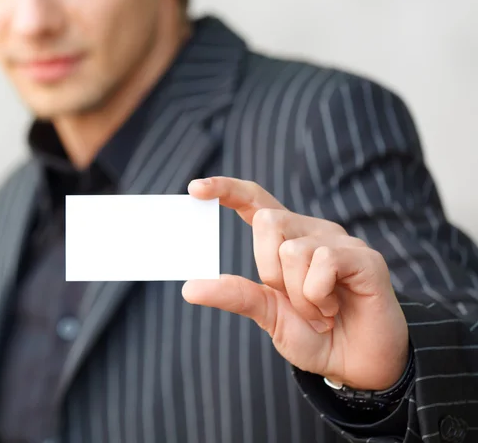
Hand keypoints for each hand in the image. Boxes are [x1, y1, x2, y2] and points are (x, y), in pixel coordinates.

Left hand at [183, 177, 408, 390]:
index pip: (255, 200)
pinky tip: (334, 308)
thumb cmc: (315, 334)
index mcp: (286, 239)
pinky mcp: (364, 257)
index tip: (195, 188)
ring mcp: (339, 241)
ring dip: (299, 295)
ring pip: (293, 249)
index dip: (226, 188)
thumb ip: (235, 295)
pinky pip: (324, 261)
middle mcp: (311, 231)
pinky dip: (318, 296)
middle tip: (292, 301)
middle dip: (268, 270)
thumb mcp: (268, 314)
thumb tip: (189, 288)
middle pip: (267, 222)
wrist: (357, 366)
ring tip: (319, 312)